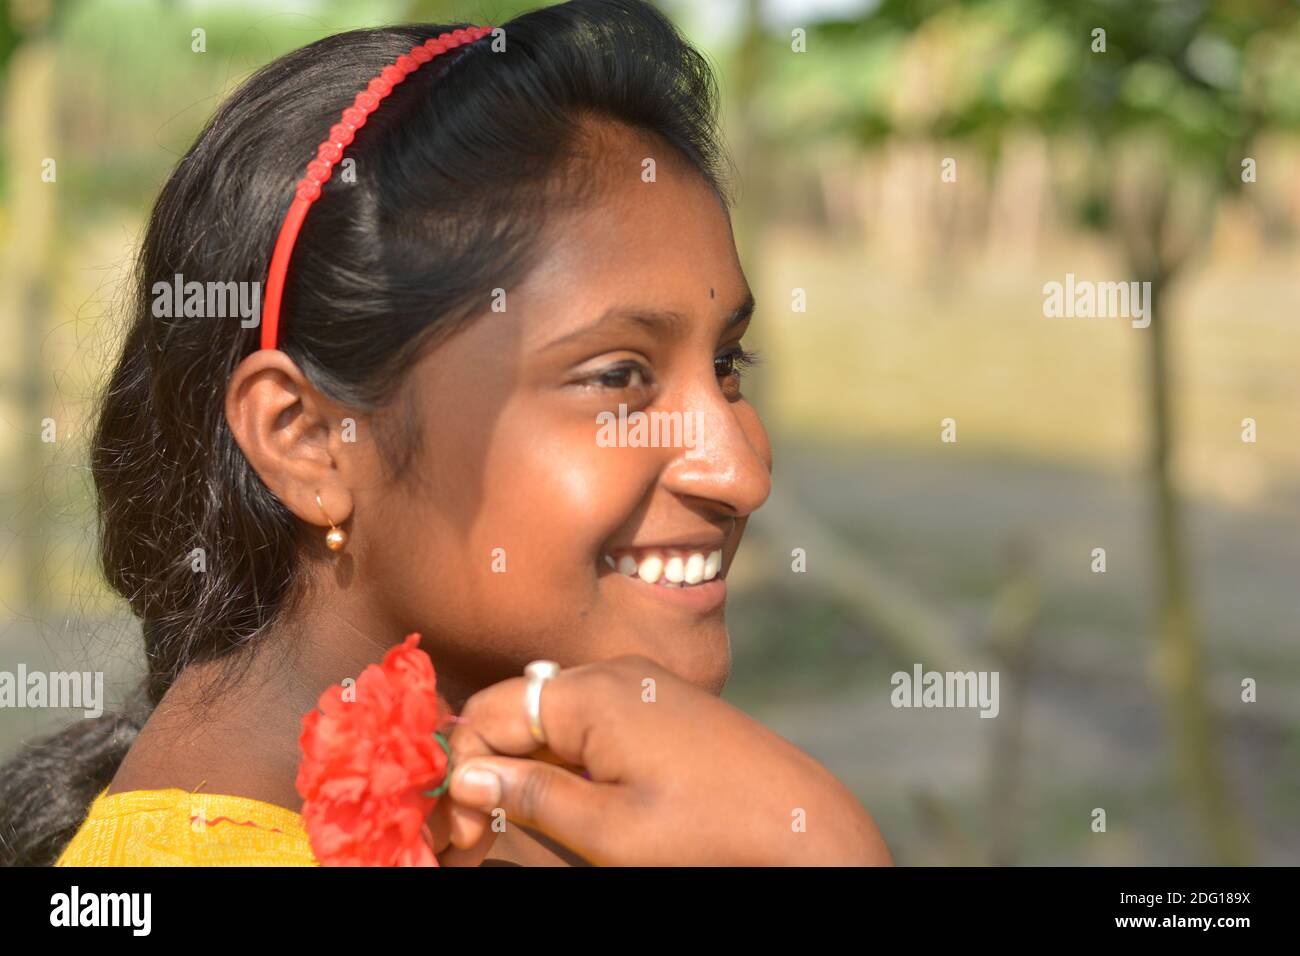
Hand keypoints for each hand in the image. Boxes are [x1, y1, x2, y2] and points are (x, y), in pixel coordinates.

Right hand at [430, 655, 891, 865]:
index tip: (459, 835)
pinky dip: (565, 756)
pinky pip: (589, 718)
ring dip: (525, 765)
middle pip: (517, 709)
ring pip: (550, 714)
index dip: (461, 771)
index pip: (488, 713)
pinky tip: (569, 800)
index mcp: (592, 693)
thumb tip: (465, 775)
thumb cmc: (706, 832)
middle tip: (477, 838)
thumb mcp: (607, 831)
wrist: (802, 824)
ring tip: (521, 824)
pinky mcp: (660, 700)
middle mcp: (612, 671)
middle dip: (488, 768)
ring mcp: (640, 681)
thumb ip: (530, 796)